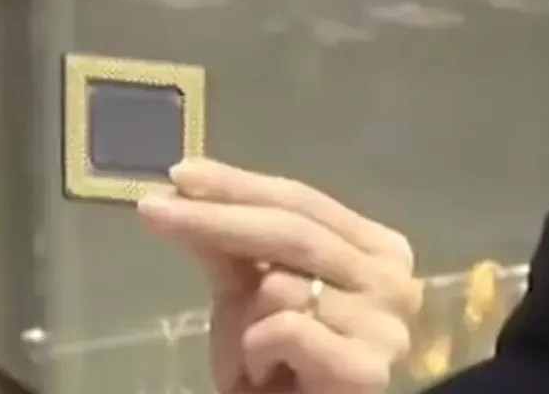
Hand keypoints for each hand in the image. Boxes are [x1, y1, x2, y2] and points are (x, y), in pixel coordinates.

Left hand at [138, 160, 421, 392]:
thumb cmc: (277, 366)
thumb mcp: (245, 295)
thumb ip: (226, 245)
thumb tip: (181, 190)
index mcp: (378, 248)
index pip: (303, 201)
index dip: (240, 186)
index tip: (181, 175)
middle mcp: (394, 278)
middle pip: (294, 230)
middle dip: (219, 218)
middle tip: (154, 210)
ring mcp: (387, 324)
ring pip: (281, 285)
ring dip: (244, 321)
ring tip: (256, 355)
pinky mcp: (369, 369)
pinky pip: (284, 329)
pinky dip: (257, 352)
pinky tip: (272, 376)